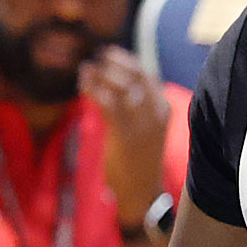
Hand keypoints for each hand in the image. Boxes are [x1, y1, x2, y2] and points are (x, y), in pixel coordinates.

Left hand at [80, 47, 169, 224]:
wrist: (141, 192)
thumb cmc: (139, 158)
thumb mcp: (144, 127)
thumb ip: (135, 105)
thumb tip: (112, 79)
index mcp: (163, 108)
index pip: (146, 73)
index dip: (126, 60)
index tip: (108, 53)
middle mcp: (156, 112)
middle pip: (135, 74)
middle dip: (114, 62)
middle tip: (95, 57)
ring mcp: (142, 123)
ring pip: (121, 86)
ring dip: (101, 73)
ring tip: (85, 69)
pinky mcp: (125, 134)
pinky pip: (107, 103)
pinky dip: (93, 89)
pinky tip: (83, 85)